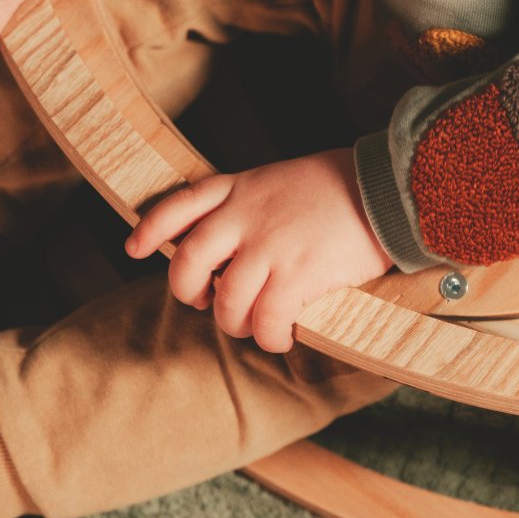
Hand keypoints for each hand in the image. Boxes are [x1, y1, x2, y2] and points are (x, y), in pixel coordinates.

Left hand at [125, 149, 393, 353]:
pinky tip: (285, 336)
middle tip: (207, 302)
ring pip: (226, 302)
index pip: (178, 204)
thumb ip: (255, 204)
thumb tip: (242, 244)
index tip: (133, 247)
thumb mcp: (284, 179)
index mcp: (241, 188)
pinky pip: (267, 321)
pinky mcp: (296, 275)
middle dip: (189, 292)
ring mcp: (267, 247)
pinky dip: (272, 338)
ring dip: (236, 324)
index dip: (150, 229)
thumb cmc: (344, 186)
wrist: (385, 188)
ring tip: (257, 326)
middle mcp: (244, 217)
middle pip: (188, 262)